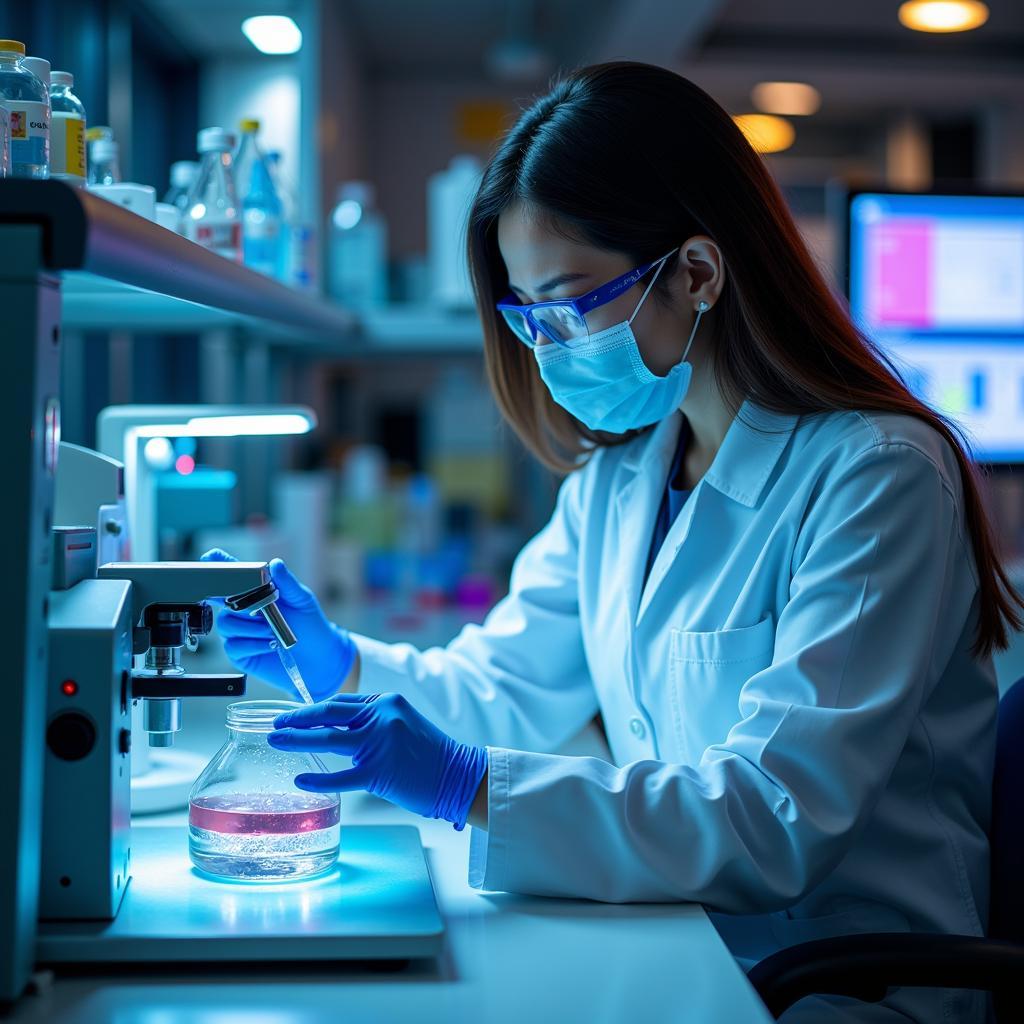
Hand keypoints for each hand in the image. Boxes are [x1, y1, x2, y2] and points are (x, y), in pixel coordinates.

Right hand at [200, 549, 355, 701]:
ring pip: (226, 624)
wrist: (318, 656)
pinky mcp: (239, 652)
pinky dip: (253, 644)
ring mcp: (238, 631)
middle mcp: (241, 609)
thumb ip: (287, 583)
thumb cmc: (309, 624)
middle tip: (262, 611)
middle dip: (241, 605)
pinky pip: (233, 645)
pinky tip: (269, 645)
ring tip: (272, 631)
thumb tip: (275, 564)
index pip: (232, 575)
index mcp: (255, 591)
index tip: (210, 557)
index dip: (217, 564)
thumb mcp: (302, 600)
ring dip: (250, 627)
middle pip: (222, 601)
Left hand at [268, 693, 488, 830]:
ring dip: (296, 739)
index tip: (292, 715)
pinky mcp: (379, 771)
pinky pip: (340, 775)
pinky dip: (318, 778)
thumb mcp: (402, 723)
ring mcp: (380, 743)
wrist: (459, 775)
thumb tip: (334, 727)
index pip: (340, 701)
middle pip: (328, 713)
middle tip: (275, 723)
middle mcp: (381, 717)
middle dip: (296, 718)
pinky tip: (301, 778)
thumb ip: (372, 721)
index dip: (312, 708)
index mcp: (386, 702)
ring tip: (276, 742)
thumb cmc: (429, 754)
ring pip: (328, 739)